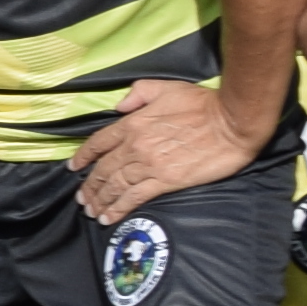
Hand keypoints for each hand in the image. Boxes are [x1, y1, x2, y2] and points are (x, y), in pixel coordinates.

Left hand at [69, 79, 261, 225]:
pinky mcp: (165, 181)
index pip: (99, 142)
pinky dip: (118, 209)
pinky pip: (134, 198)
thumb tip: (120, 106)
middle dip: (90, 185)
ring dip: (100, 200)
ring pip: (115, 185)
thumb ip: (138, 94)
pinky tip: (109, 217)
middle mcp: (135, 146)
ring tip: (91, 210)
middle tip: (82, 198)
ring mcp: (149, 165)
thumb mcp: (165, 88)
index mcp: (133, 123)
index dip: (83, 156)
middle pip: (104, 169)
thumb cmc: (202, 103)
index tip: (75, 167)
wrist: (231, 122)